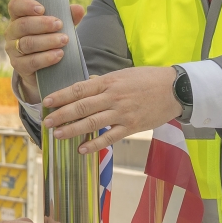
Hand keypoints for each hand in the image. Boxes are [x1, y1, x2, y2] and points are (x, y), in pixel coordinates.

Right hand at [5, 0, 85, 102]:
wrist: (46, 69)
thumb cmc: (50, 39)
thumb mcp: (59, 27)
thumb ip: (68, 17)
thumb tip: (78, 9)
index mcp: (19, 17)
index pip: (15, 6)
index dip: (26, 5)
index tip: (42, 9)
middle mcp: (12, 32)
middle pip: (23, 25)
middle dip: (42, 24)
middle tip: (59, 24)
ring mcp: (13, 50)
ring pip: (28, 43)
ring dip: (48, 41)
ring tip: (64, 40)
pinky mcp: (19, 66)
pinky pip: (32, 61)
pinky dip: (46, 58)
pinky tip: (59, 54)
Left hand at [41, 66, 178, 152]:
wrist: (175, 89)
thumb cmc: (149, 79)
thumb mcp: (124, 74)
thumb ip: (103, 81)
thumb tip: (86, 83)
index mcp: (109, 81)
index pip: (79, 89)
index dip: (61, 96)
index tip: (47, 102)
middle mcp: (113, 97)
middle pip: (81, 107)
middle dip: (61, 114)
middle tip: (46, 121)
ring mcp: (122, 113)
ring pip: (91, 123)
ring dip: (72, 129)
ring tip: (57, 135)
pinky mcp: (131, 127)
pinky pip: (109, 137)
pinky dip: (94, 144)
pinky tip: (81, 149)